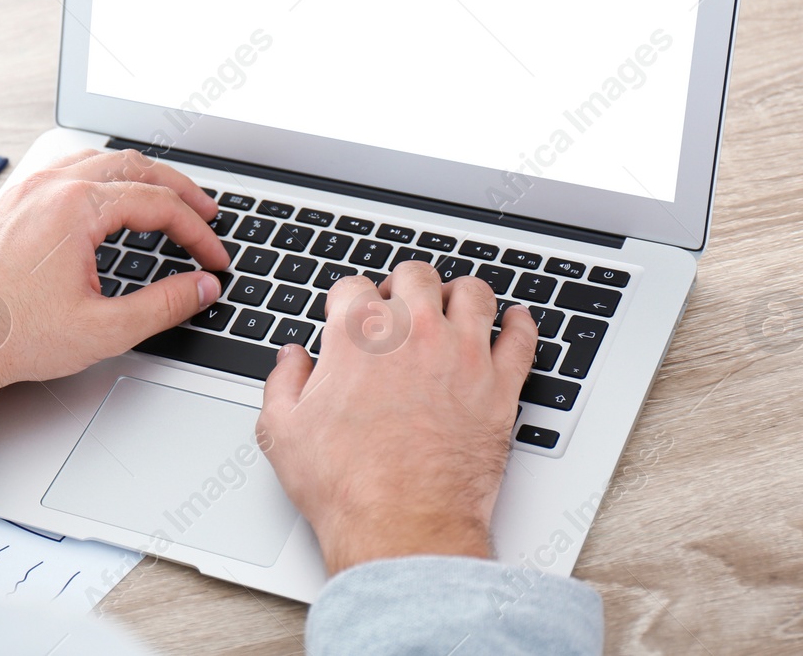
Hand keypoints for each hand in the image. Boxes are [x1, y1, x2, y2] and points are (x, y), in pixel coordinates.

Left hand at [0, 148, 228, 402]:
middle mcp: (51, 186)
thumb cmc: (12, 335)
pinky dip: (104, 176)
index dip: (196, 231)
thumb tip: (202, 287)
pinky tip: (112, 196)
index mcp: (76, 208)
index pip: (157, 203)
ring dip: (141, 175)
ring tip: (167, 198)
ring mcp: (30, 189)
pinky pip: (70, 168)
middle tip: (206, 213)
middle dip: (178, 189)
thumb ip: (164, 305)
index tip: (213, 256)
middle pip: (134, 166)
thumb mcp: (104, 329)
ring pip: (101, 160)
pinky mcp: (15, 201)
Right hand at [256, 261, 536, 574]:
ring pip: (472, 294)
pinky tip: (513, 323)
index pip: (353, 286)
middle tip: (400, 304)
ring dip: (459, 295)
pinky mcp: (499, 386)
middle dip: (403, 285)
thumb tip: (291, 359)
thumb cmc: (345, 486)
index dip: (347, 299)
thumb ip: (283, 382)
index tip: (350, 313)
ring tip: (453, 308)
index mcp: (357, 335)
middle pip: (415, 276)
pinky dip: (520, 324)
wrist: (401, 526)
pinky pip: (521, 338)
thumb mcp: (282, 432)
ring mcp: (461, 355)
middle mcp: (413, 333)